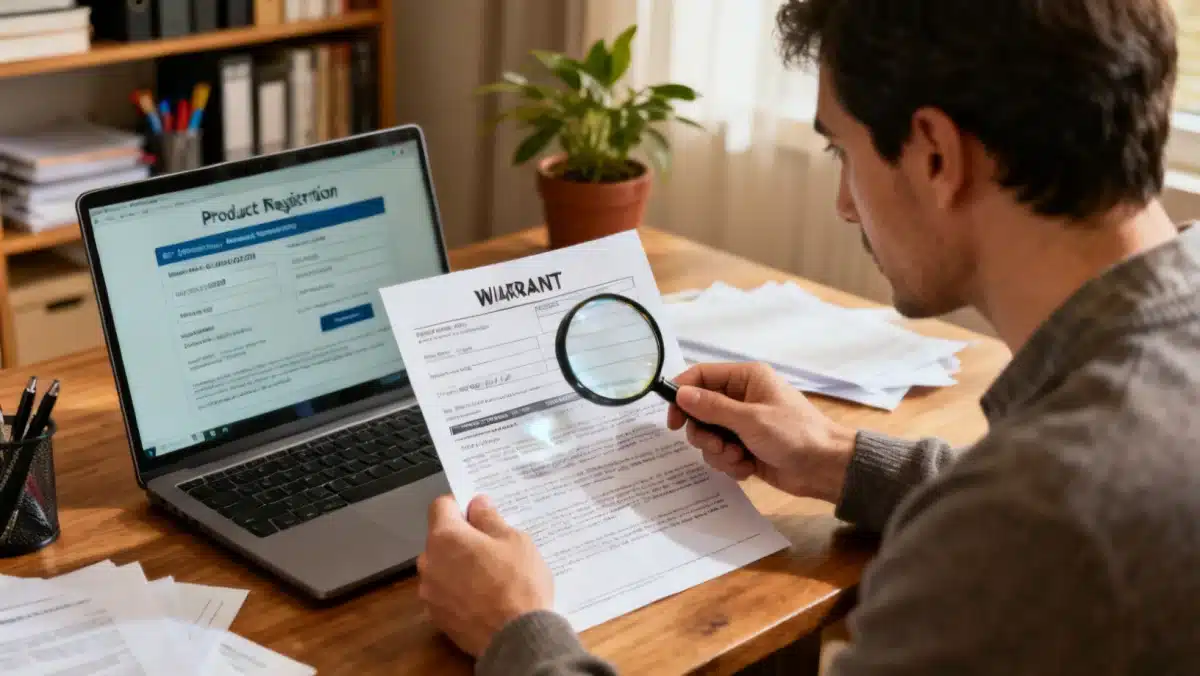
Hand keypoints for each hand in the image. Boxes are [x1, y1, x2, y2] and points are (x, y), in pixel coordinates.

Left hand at [418, 494, 553, 656]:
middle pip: (440, 538)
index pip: (441, 506)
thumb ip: (490, 518)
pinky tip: (482, 597)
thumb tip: (477, 504)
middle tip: (491, 546)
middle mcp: (429, 562)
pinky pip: (444, 592)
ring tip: (488, 575)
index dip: (460, 505)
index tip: (479, 513)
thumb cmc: (518, 583)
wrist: (516, 638)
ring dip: (457, 565)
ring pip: (441, 566)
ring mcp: (430, 592)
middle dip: (461, 537)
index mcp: (445, 537)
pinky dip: (458, 590)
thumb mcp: (514, 541)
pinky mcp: (436, 616)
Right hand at [667, 362, 857, 502]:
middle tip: (718, 446)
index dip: (682, 396)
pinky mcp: (745, 447)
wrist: (825, 468)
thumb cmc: (794, 434)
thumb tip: (680, 393)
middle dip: (704, 433)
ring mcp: (743, 424)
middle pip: (699, 411)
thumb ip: (713, 407)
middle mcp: (741, 397)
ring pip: (708, 436)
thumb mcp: (751, 419)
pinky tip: (748, 468)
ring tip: (739, 458)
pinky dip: (730, 464)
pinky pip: (721, 454)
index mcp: (745, 378)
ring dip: (718, 452)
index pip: (700, 377)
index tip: (673, 421)